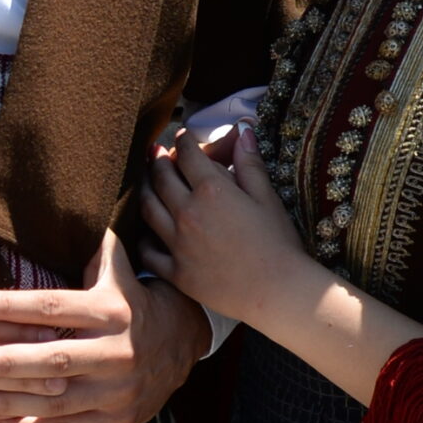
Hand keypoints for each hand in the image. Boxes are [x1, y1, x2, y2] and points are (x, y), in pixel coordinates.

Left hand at [0, 229, 208, 422]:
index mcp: (111, 312)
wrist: (183, 344)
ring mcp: (117, 391)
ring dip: (8, 402)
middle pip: (52, 359)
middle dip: (5, 362)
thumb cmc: (130, 299)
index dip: (11, 306)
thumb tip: (65, 197)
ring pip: (55, 400)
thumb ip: (91, 243)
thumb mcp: (118, 268)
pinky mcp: (117, 420)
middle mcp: (116, 353)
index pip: (53, 307)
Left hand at [140, 126, 307, 324]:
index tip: (182, 136)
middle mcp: (188, 213)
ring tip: (147, 183)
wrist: (278, 291)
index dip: (183, 141)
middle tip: (154, 152)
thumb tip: (243, 131)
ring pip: (147, 209)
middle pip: (161, 178)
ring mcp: (178, 244)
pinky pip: (148, 251)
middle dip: (156, 160)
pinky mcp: (175, 272)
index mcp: (212, 191)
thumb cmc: (279, 244)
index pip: (188, 155)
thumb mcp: (267, 198)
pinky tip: (147, 231)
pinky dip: (144, 237)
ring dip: (145, 190)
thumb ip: (250, 163)